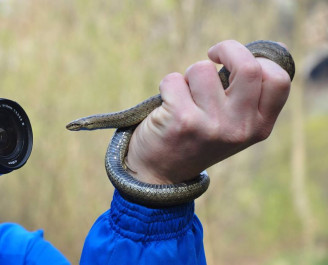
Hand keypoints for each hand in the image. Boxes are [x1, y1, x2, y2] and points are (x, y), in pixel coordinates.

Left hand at [125, 40, 290, 183]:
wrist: (162, 173)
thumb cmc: (198, 138)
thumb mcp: (234, 124)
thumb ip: (250, 94)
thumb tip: (277, 48)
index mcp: (259, 127)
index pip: (279, 80)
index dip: (259, 59)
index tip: (238, 61)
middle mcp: (240, 128)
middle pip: (248, 66)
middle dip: (228, 49)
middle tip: (213, 54)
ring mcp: (211, 125)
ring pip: (202, 68)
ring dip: (189, 76)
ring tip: (185, 97)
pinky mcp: (182, 120)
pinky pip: (173, 79)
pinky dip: (167, 86)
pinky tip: (167, 106)